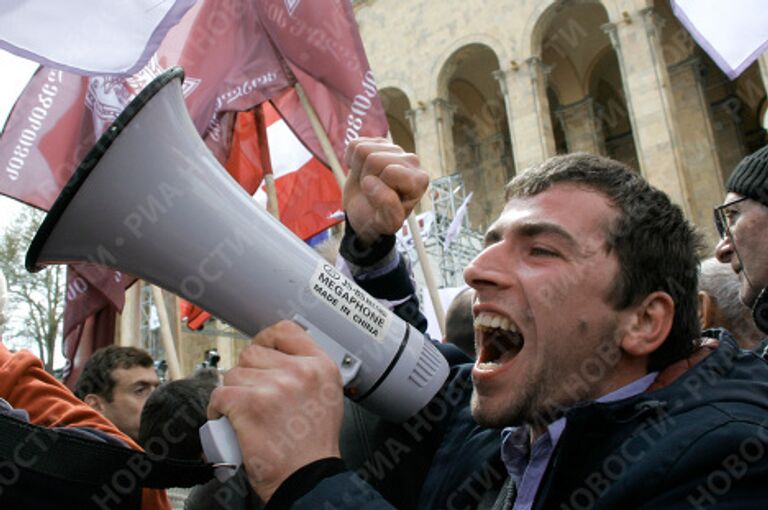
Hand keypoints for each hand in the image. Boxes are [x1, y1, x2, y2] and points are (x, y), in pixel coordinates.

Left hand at [207, 321, 343, 501]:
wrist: (306, 479)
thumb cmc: (313, 448)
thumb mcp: (326, 396)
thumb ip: (305, 372)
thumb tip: (276, 357)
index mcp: (320, 367)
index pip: (285, 331)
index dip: (265, 339)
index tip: (259, 351)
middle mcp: (299, 371)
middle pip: (253, 353)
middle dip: (247, 375)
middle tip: (252, 397)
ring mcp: (274, 386)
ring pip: (233, 375)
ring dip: (232, 395)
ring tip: (245, 415)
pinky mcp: (249, 404)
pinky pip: (219, 395)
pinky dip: (217, 411)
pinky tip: (229, 422)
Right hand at [343, 137, 428, 245]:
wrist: (365, 213)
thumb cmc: (378, 218)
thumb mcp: (387, 223)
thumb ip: (387, 206)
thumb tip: (371, 181)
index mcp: (419, 180)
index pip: (390, 172)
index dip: (377, 189)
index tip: (380, 201)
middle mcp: (411, 161)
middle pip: (373, 159)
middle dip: (366, 178)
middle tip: (371, 192)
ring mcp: (394, 150)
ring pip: (363, 150)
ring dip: (358, 170)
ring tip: (367, 182)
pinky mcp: (378, 143)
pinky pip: (354, 145)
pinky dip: (351, 161)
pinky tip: (361, 172)